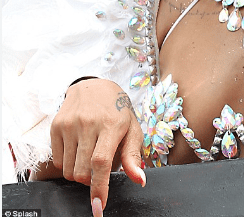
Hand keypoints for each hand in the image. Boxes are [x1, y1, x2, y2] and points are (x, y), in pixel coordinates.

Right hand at [50, 78, 145, 216]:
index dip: (99, 187)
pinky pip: (59, 161)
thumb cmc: (117, 111)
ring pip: (69, 171)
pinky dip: (69, 163)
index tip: (98, 206)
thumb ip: (133, 156)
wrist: (94, 86)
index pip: (101, 163)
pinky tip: (78, 148)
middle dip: (91, 180)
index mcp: (111, 124)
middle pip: (83, 172)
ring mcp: (70, 124)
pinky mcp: (56, 126)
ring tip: (90, 154)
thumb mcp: (131, 129)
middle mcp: (88, 123)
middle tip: (100, 167)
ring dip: (80, 172)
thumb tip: (140, 180)